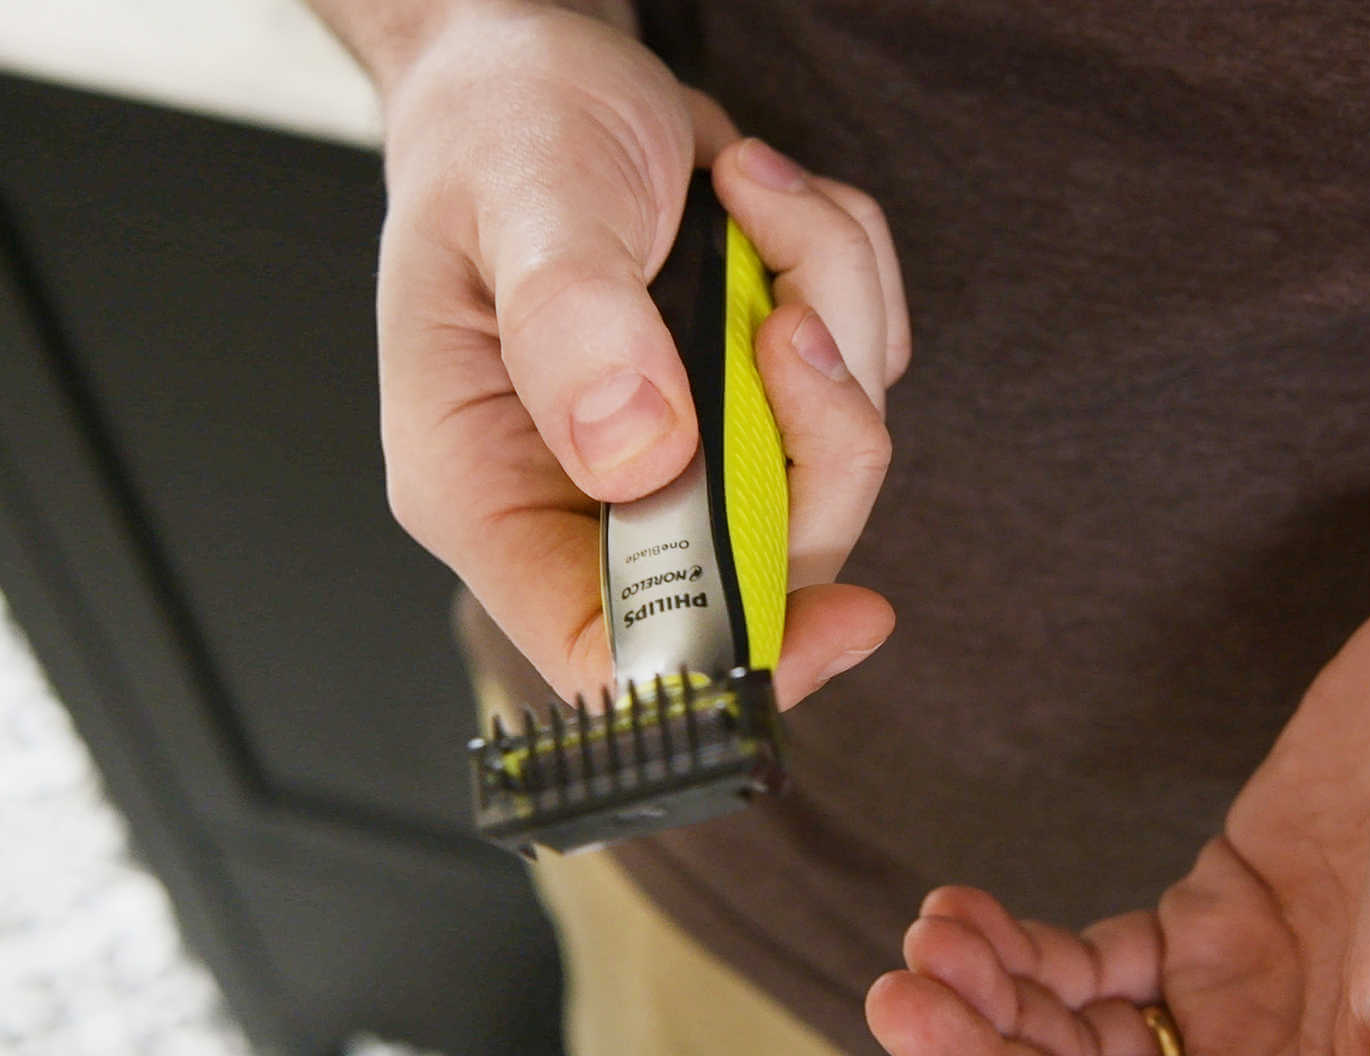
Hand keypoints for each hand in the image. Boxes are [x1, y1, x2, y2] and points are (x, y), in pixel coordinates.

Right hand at [371, 3, 908, 702]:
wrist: (541, 61)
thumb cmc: (495, 130)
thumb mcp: (519, 202)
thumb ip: (573, 325)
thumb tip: (641, 452)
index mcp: (490, 492)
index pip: (613, 654)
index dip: (733, 662)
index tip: (843, 617)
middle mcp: (593, 496)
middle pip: (765, 567)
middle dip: (812, 431)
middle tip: (783, 313)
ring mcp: (689, 453)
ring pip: (831, 464)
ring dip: (830, 313)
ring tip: (750, 199)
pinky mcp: (757, 399)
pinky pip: (860, 378)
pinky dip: (844, 277)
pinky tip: (762, 205)